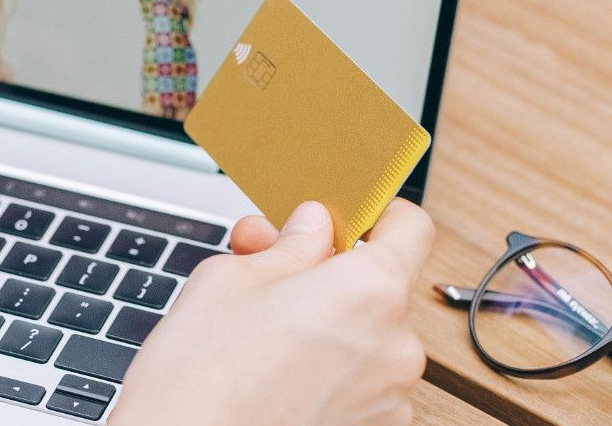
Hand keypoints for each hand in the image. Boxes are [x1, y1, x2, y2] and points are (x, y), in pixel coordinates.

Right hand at [113, 200, 433, 425]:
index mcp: (370, 289)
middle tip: (266, 266)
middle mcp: (396, 345)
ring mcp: (388, 398)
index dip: (373, 212)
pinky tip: (274, 371)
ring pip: (367, 336)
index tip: (342, 216)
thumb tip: (312, 227)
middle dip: (327, 271)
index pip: (409, 225)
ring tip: (261, 329)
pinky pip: (359, 383)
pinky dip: (328, 370)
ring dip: (327, 323)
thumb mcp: (232, 276)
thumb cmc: (202, 376)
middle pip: (379, 285)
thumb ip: (288, 245)